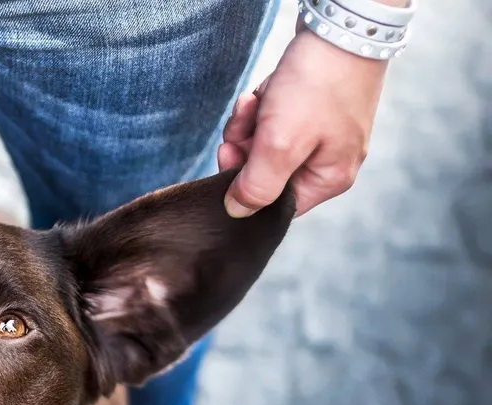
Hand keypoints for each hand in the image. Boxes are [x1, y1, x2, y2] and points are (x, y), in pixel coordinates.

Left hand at [219, 28, 388, 217]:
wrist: (340, 26)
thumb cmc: (318, 86)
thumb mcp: (282, 144)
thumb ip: (257, 186)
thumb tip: (237, 212)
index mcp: (329, 179)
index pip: (275, 205)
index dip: (245, 187)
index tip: (229, 158)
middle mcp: (328, 160)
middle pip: (265, 173)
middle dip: (245, 147)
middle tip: (242, 125)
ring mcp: (320, 134)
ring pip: (264, 144)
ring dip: (249, 124)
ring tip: (254, 102)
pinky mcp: (310, 109)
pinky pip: (272, 119)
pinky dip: (260, 106)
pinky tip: (263, 91)